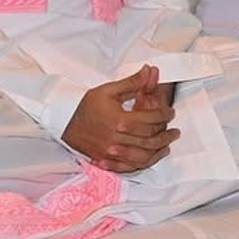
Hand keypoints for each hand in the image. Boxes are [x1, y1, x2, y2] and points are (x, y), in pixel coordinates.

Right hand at [62, 64, 179, 172]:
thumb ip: (133, 82)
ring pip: (141, 156)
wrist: (64, 119)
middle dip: (165, 135)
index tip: (171, 113)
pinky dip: (141, 164)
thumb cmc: (87, 104)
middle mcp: (116, 138)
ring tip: (166, 146)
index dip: (165, 116)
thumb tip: (150, 70)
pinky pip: (127, 167)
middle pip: (149, 140)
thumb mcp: (110, 89)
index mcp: (120, 120)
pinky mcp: (104, 160)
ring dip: (157, 152)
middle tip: (174, 132)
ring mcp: (110, 152)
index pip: (151, 119)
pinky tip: (150, 158)